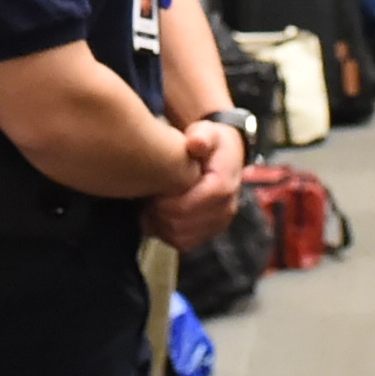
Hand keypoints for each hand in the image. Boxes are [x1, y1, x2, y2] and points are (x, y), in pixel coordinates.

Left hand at [144, 117, 244, 250]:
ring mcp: (218, 224)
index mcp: (223, 185)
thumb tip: (196, 143)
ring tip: (152, 207)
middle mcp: (226, 209)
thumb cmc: (212, 142)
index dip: (167, 203)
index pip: (190, 205)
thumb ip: (201, 136)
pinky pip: (184, 244)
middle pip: (184, 225)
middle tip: (148, 199)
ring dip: (162, 226)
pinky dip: (167, 234)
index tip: (153, 192)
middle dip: (161, 215)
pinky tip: (159, 217)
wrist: (225, 155)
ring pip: (182, 238)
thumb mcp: (208, 131)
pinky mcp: (210, 232)